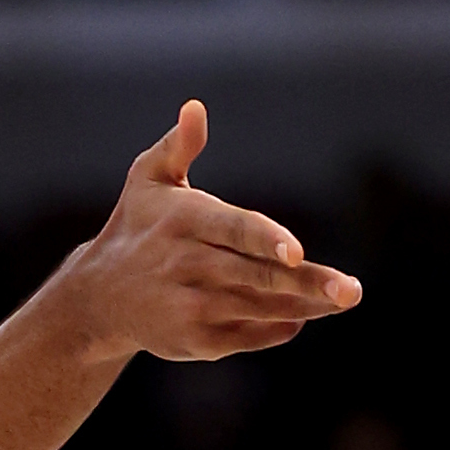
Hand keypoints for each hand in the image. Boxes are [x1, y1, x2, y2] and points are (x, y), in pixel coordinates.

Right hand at [58, 102, 361, 369]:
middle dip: (307, 283)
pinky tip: (302, 318)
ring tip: (341, 299)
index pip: (233, 230)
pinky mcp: (193, 342)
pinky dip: (274, 330)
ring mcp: (191, 308)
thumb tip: (196, 108)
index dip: (266, 241)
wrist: (98, 298)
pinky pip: (244, 337)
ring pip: (258, 308)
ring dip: (304, 306)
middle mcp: (188, 267)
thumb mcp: (148, 178)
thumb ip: (179, 145)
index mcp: (185, 222)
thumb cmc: (136, 226)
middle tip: (351, 290)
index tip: (297, 251)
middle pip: (258, 276)